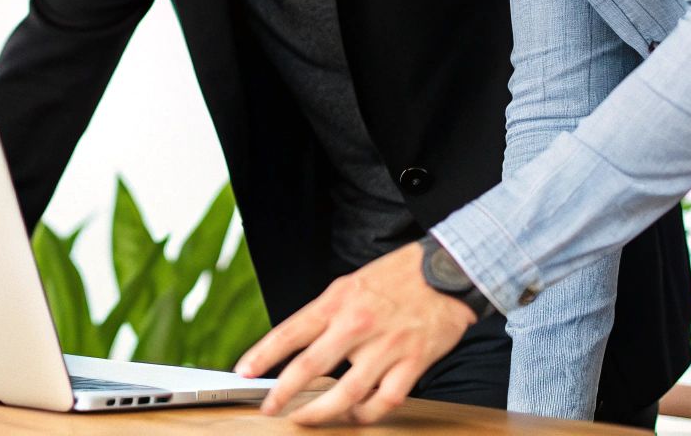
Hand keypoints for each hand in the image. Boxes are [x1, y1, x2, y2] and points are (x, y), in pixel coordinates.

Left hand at [235, 242, 475, 425]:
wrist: (447, 271)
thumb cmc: (396, 277)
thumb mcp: (350, 284)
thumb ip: (325, 313)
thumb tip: (297, 343)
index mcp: (337, 301)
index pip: (290, 332)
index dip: (263, 355)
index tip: (244, 372)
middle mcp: (357, 325)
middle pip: (311, 367)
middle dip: (283, 393)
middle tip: (269, 408)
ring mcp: (386, 346)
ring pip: (347, 393)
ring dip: (322, 412)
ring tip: (305, 420)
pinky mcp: (413, 362)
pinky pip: (385, 401)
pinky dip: (367, 414)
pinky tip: (355, 416)